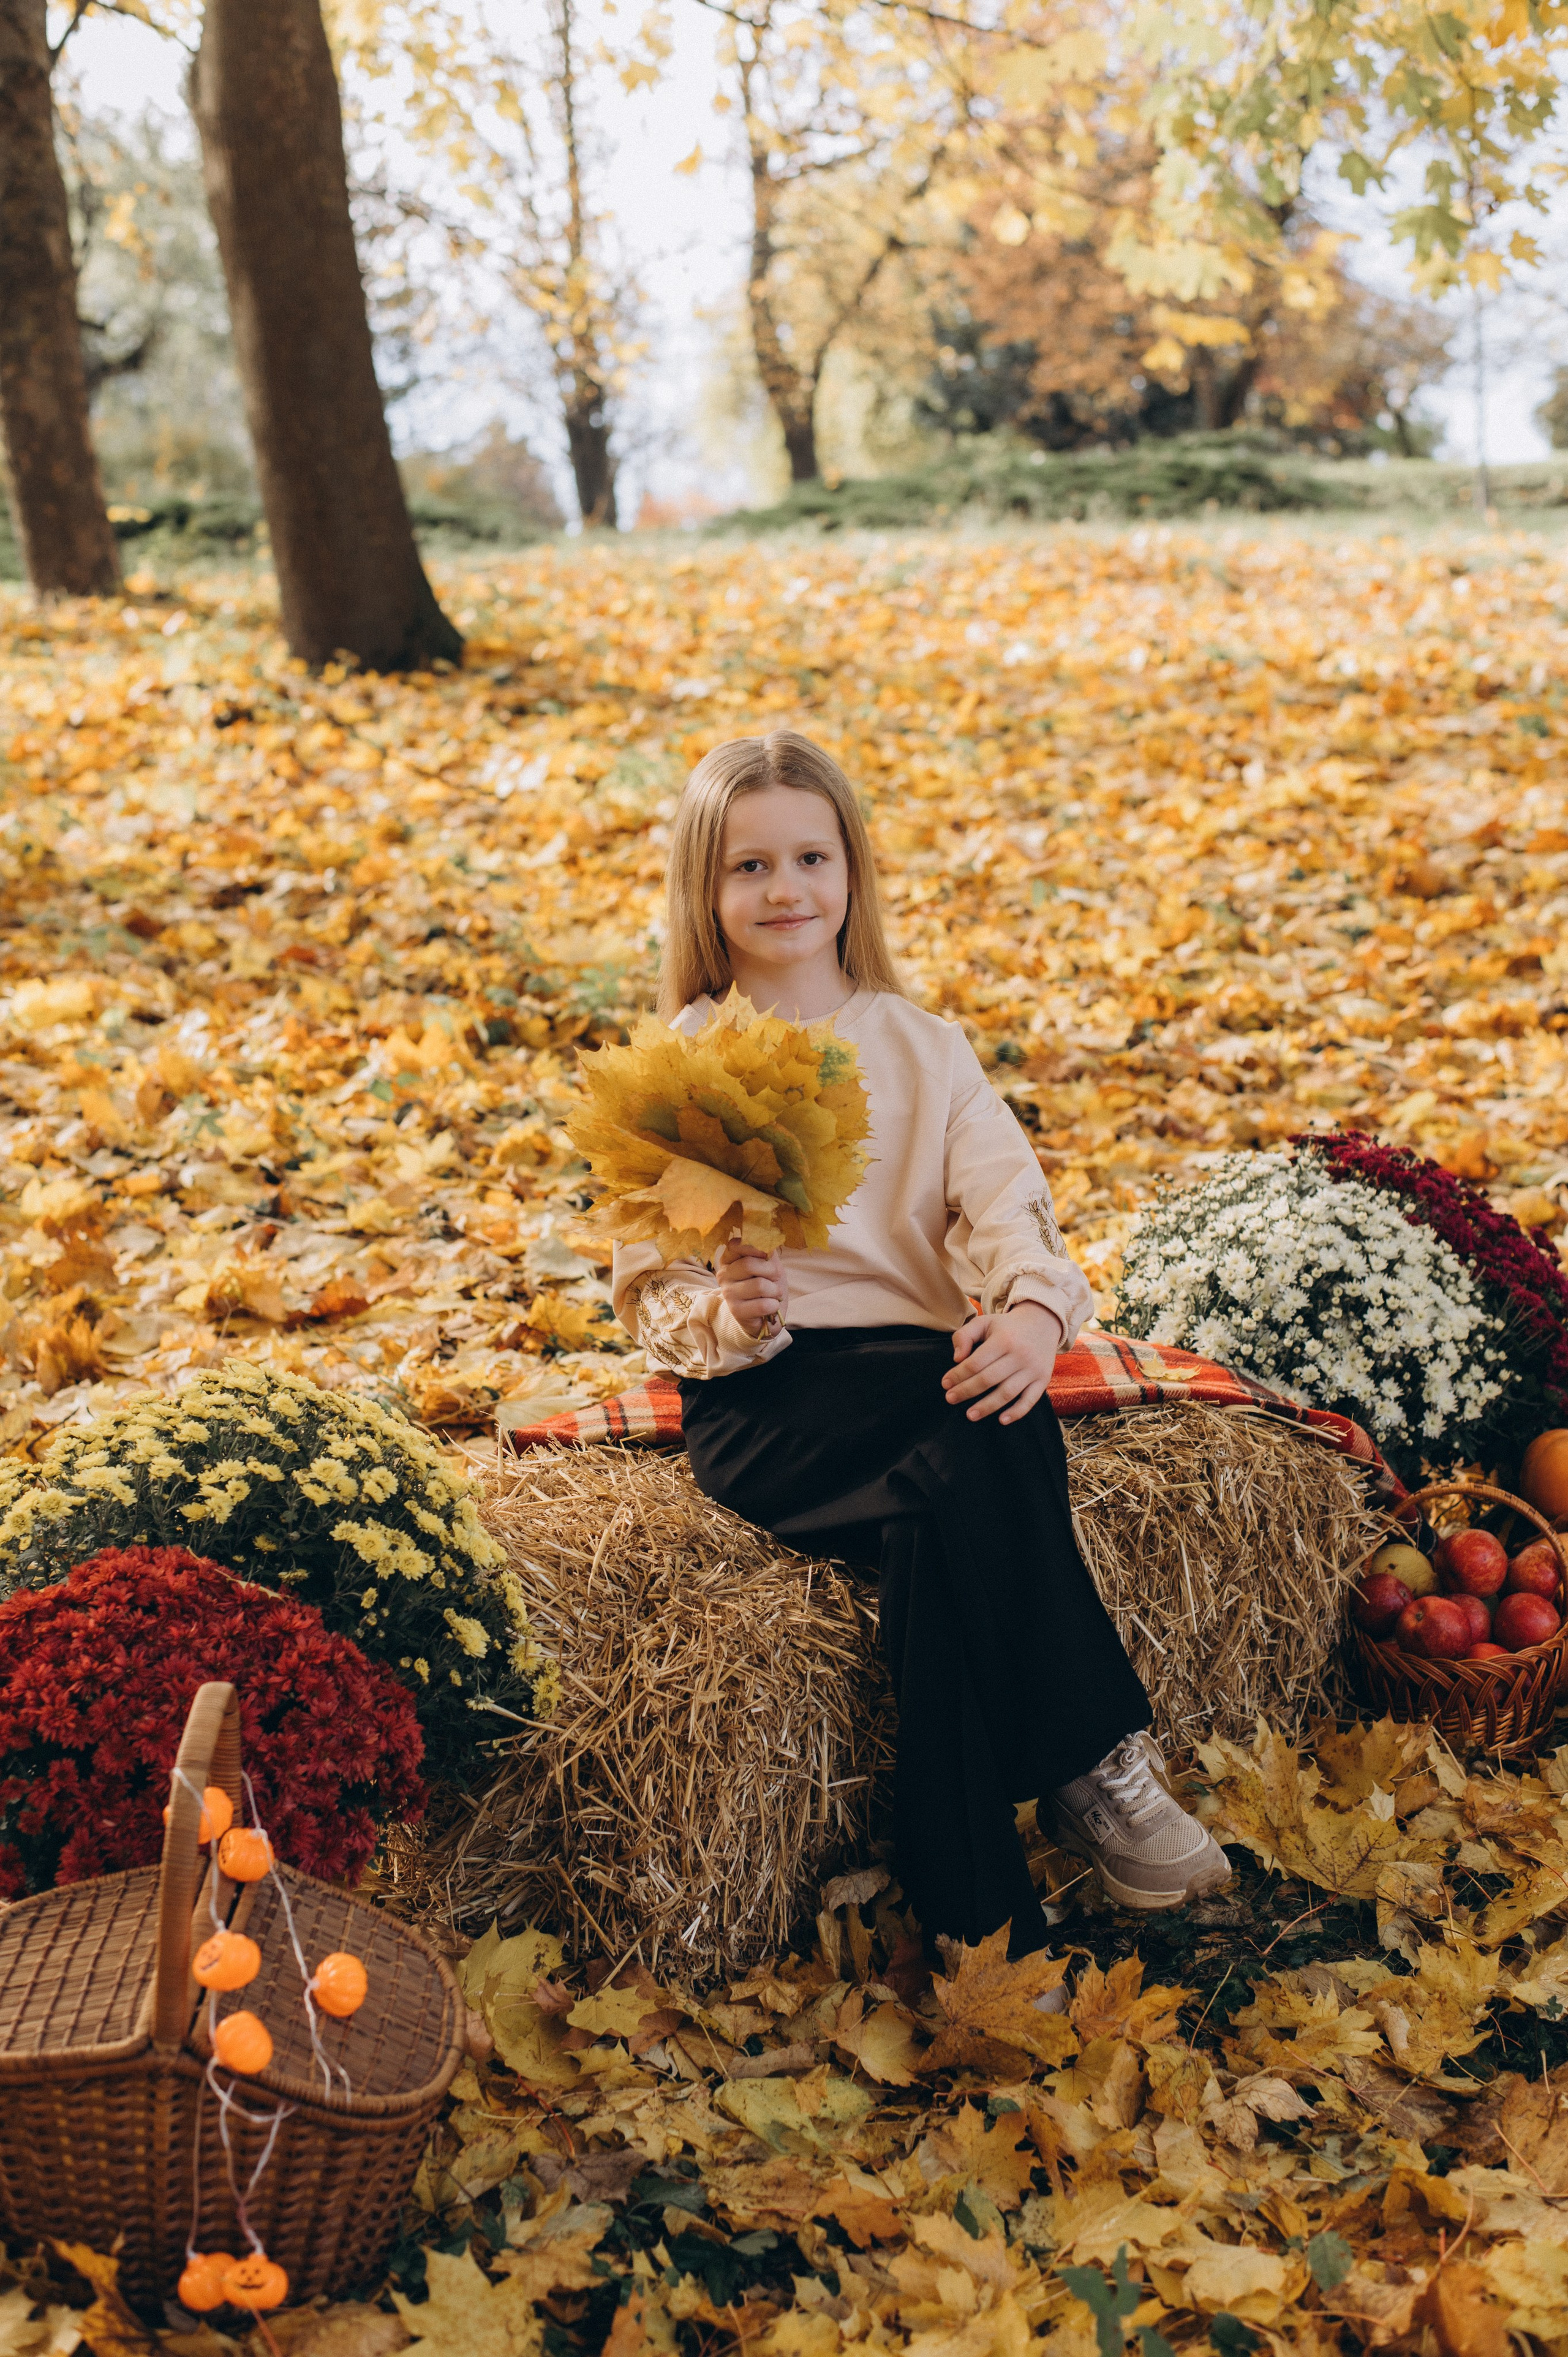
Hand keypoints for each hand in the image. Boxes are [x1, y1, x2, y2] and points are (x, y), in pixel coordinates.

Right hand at [715, 1237, 787, 1339]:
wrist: (765, 1315)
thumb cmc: (767, 1285)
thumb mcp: (769, 1264)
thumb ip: (768, 1250)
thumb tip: (768, 1238)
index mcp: (729, 1259)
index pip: (736, 1245)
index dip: (755, 1247)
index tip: (766, 1255)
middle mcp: (724, 1274)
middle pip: (749, 1265)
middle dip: (771, 1271)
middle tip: (775, 1278)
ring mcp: (728, 1293)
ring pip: (759, 1285)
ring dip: (775, 1291)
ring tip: (774, 1294)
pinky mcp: (736, 1311)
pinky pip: (762, 1304)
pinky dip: (774, 1305)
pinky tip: (771, 1306)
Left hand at [941, 1302, 1062, 1424]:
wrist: (1043, 1323)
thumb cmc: (1007, 1327)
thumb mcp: (984, 1322)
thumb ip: (964, 1335)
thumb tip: (957, 1358)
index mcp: (1003, 1339)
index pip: (976, 1362)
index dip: (958, 1375)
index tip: (945, 1384)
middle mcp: (1020, 1354)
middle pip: (988, 1379)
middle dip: (966, 1391)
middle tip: (950, 1399)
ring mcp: (1033, 1369)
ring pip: (1007, 1392)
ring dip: (987, 1406)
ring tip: (970, 1415)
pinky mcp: (1042, 1379)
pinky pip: (1030, 1400)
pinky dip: (1016, 1412)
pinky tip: (1001, 1420)